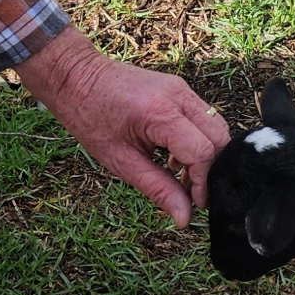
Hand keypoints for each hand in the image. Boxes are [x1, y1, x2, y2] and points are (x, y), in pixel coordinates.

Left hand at [15, 28, 229, 226]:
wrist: (75, 76)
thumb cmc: (89, 117)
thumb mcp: (120, 161)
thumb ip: (157, 188)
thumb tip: (184, 218)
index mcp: (160, 113)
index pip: (203, 152)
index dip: (204, 182)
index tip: (195, 203)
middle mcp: (178, 96)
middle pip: (219, 137)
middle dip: (212, 169)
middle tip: (192, 194)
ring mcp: (181, 88)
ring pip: (215, 126)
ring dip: (207, 155)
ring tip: (181, 177)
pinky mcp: (179, 88)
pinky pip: (203, 117)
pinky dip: (199, 141)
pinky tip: (176, 158)